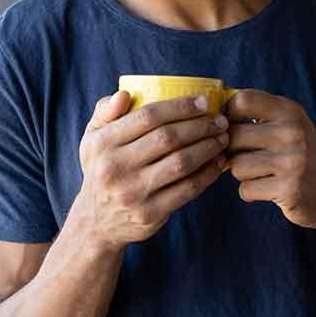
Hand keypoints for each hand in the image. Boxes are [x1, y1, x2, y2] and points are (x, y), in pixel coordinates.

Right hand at [74, 91, 229, 250]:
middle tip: (220, 120)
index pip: (148, 116)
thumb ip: (106, 112)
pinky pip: (187, 189)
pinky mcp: (150, 214)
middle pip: (168, 138)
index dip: (180, 107)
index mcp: (102, 143)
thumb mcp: (92, 138)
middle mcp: (115, 167)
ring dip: (208, 148)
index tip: (204, 102)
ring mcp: (133, 193)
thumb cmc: (102, 169)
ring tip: (222, 138)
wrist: (95, 222)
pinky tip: (218, 162)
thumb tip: (125, 94)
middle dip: (200, 125)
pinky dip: (207, 174)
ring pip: (181, 163)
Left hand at [223, 90, 315, 228]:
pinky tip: (269, 188)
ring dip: (242, 173)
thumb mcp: (288, 124)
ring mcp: (292, 161)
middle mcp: (292, 132)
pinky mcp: (289, 189)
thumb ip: (258, 112)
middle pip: (234, 135)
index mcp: (290, 111)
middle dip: (232, 149)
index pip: (242, 100)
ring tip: (261, 173)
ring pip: (236, 166)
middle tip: (245, 156)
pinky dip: (251, 192)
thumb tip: (212, 110)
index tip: (231, 125)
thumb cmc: (300, 155)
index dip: (228, 113)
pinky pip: (246, 189)